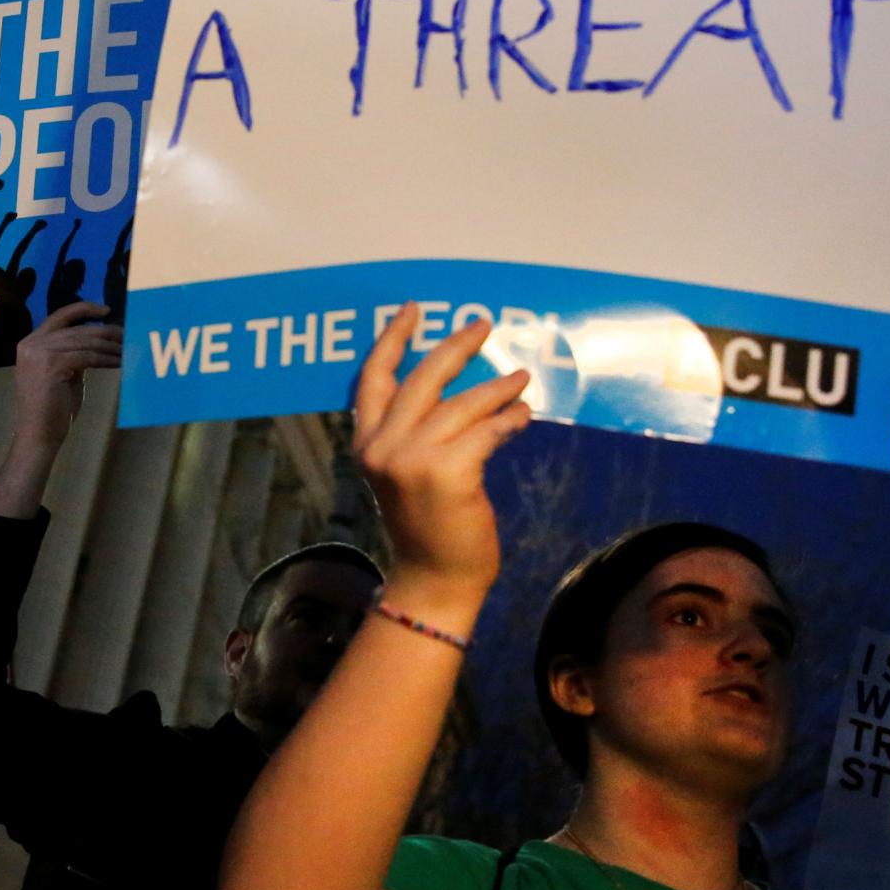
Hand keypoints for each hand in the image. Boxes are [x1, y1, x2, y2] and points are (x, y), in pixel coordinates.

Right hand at [10, 300, 121, 450]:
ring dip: (111, 346)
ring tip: (128, 349)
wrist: (39, 433)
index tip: (106, 310)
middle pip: (77, 329)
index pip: (59, 316)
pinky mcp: (52, 365)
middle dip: (106, 332)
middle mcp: (32, 343)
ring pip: (85, 342)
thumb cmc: (52, 408)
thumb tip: (99, 340)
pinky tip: (120, 362)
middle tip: (128, 334)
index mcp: (31, 342)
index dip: (84, 309)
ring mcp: (40, 353)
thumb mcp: (62, 373)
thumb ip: (72, 354)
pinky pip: (88, 357)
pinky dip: (107, 359)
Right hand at [351, 305, 531, 615]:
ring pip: (461, 405)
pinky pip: (485, 431)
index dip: (391, 340)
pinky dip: (508, 419)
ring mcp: (412, 460)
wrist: (435, 578)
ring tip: (520, 378)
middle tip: (482, 326)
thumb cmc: (427, 525)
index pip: (373, 379)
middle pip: (421, 379)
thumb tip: (456, 391)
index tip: (412, 310)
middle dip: (455, 348)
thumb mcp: (404, 473)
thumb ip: (415, 433)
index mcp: (366, 444)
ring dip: (496, 387)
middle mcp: (383, 448)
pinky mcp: (447, 473)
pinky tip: (522, 414)